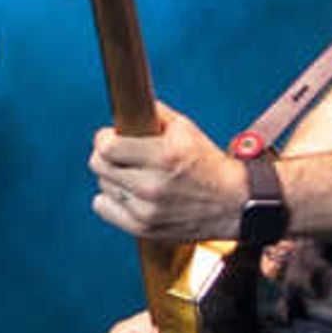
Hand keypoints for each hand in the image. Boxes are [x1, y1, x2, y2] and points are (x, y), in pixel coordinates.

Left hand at [88, 104, 250, 241]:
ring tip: (133, 176)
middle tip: (119, 155)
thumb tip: (128, 104)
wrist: (232, 203)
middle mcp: (153, 185)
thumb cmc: (208, 164)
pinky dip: (110, 200)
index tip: (110, 137)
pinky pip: (103, 208)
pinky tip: (128, 194)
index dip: (104, 138)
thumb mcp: (186, 130)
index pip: (107, 147)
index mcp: (164, 156)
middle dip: (105, 156)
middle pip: (99, 166)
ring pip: (102, 186)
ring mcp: (147, 210)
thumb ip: (155, 114)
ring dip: (112, 178)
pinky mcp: (144, 227)